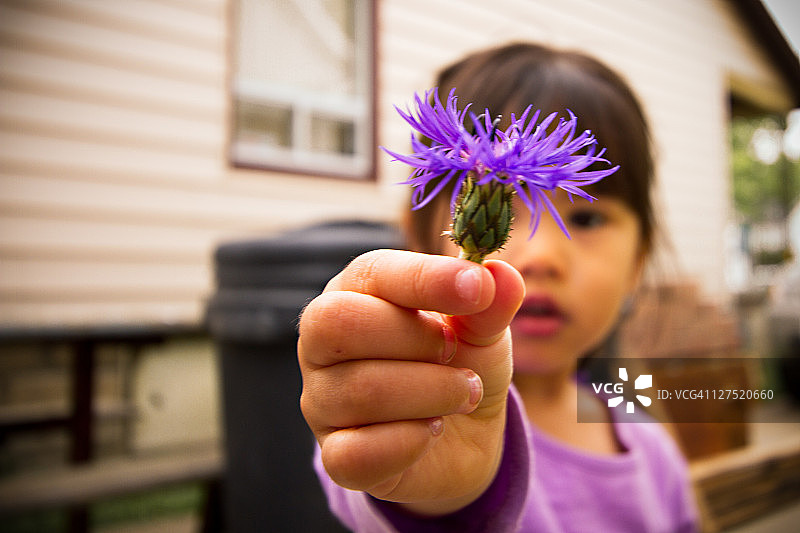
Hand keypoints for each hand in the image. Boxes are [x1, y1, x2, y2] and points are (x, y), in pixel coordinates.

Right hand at [298, 250, 523, 514]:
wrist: (466, 437)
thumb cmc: (460, 363)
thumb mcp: (483, 330)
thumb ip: (489, 305)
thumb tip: (500, 276)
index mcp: (356, 292)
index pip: (371, 273)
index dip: (425, 279)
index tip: (478, 289)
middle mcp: (324, 343)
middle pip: (338, 324)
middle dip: (416, 339)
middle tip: (454, 352)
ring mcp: (322, 401)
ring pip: (360, 392)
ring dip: (433, 393)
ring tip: (463, 393)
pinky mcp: (335, 456)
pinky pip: (357, 454)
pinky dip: (410, 442)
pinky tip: (432, 431)